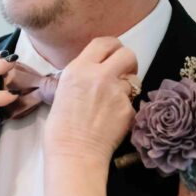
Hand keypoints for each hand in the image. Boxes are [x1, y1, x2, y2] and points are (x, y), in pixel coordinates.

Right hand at [44, 37, 137, 164]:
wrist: (74, 154)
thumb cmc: (61, 128)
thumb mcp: (64, 90)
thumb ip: (82, 77)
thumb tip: (96, 72)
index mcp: (79, 68)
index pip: (104, 42)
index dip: (113, 46)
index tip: (114, 54)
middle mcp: (100, 75)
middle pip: (127, 54)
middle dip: (128, 61)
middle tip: (124, 72)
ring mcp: (117, 92)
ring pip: (133, 80)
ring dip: (127, 87)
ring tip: (114, 102)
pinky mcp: (128, 109)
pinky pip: (132, 102)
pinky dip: (126, 109)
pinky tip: (113, 120)